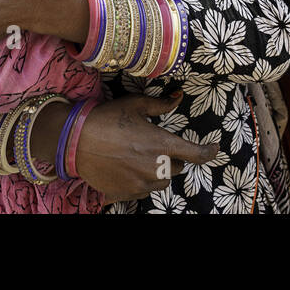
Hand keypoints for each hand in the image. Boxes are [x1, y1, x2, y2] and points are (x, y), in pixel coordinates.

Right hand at [75, 94, 219, 202]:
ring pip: (162, 181)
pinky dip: (143, 181)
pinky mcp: (127, 193)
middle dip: (171, 157)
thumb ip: (161, 104)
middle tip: (154, 145)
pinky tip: (129, 168)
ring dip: (159, 170)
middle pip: (177, 167)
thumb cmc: (107, 119)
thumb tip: (178, 97)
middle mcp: (155, 167)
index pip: (196, 154)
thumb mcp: (135, 105)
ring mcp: (141, 183)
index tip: (214, 148)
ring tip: (141, 157)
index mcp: (161, 144)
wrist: (75, 141)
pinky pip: (144, 190)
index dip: (209, 152)